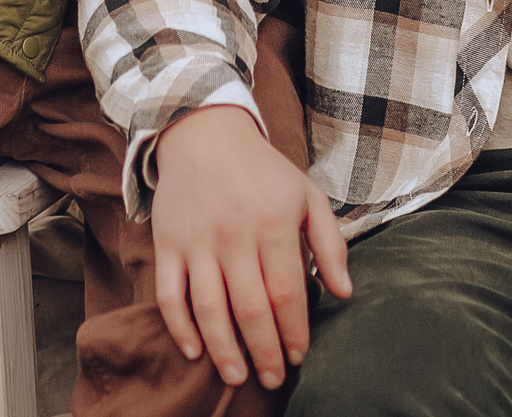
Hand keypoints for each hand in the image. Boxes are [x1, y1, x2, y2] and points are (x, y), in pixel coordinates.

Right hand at [150, 104, 351, 389]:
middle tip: (272, 378)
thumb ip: (330, 243)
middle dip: (264, 352)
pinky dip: (180, 327)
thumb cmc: (262, 170)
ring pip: (208, 309)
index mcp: (273, 223)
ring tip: (237, 375)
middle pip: (250, 309)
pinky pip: (169, 294)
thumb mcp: (307, 195)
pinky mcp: (168, 243)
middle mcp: (234, 234)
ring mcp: (197, 241)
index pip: (287, 293)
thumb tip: (343, 292)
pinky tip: (194, 350)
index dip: (294, 331)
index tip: (299, 356)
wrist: (204, 132)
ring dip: (223, 350)